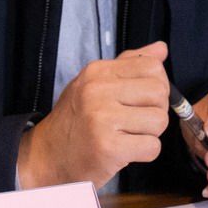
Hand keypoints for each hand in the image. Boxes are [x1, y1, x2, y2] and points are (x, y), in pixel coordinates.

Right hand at [18, 42, 169, 188]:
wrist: (47, 157)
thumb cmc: (75, 121)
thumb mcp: (95, 84)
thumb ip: (128, 65)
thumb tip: (160, 49)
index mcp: (97, 72)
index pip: (152, 67)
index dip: (157, 85)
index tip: (142, 100)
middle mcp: (97, 90)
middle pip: (160, 92)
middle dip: (156, 110)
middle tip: (136, 122)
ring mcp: (101, 118)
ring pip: (159, 120)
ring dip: (150, 134)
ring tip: (128, 136)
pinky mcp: (108, 147)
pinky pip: (152, 147)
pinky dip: (145, 154)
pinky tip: (125, 151)